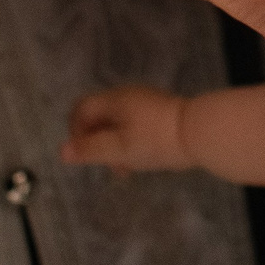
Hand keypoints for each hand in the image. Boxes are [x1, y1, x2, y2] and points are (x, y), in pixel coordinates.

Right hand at [63, 86, 189, 170]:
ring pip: (119, 126)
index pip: (81, 110)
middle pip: (100, 118)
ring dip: (117, 147)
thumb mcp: (119, 149)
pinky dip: (133, 144)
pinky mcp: (161, 113)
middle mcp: (129, 96)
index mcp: (115, 100)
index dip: (75, 132)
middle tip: (110, 166)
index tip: (84, 155)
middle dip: (99, 144)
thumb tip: (62, 151)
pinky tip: (145, 161)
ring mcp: (147, 103)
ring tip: (128, 169)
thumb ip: (90, 150)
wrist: (201, 132)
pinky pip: (136, 127)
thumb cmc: (157, 140)